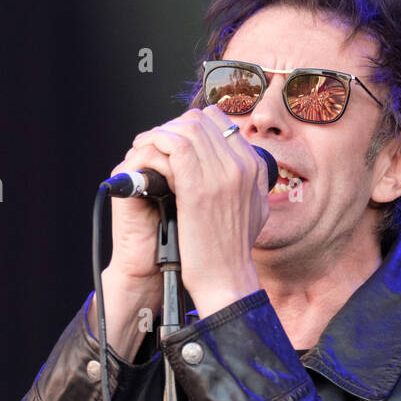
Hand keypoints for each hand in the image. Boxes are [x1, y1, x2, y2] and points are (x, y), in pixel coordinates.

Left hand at [121, 104, 268, 316]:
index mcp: (256, 167)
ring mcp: (222, 174)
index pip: (220, 122)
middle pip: (201, 120)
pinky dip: (155, 143)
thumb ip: (249, 182)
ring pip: (186, 127)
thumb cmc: (232, 252)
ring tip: (145, 146)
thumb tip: (237, 165)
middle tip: (155, 143)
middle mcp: (242, 165)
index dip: (191, 126)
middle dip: (172, 127)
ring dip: (160, 133)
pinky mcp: (198, 187)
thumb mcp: (255, 210)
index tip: (175, 141)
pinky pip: (174, 145)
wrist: (226, 280)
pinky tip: (144, 154)